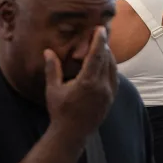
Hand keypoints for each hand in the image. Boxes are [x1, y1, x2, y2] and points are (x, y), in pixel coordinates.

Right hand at [44, 27, 116, 141]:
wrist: (72, 133)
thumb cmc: (59, 111)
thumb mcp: (53, 89)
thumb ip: (53, 69)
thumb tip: (48, 51)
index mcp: (87, 82)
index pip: (96, 56)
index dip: (98, 41)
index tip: (100, 29)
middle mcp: (101, 86)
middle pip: (107, 60)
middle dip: (104, 46)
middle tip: (100, 34)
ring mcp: (108, 93)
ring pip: (113, 69)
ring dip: (109, 56)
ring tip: (103, 47)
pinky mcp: (111, 99)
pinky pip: (114, 78)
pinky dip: (111, 68)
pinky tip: (106, 65)